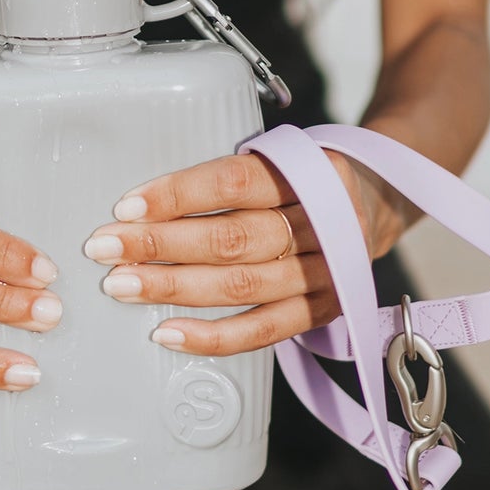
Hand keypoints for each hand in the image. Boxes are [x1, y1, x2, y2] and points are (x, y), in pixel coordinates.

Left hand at [82, 147, 398, 355]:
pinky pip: (261, 332)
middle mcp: (321, 224)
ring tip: (121, 285)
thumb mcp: (283, 153)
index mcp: (310, 172)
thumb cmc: (310, 172)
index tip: (127, 204)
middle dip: (160, 244)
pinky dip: (211, 337)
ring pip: (241, 286)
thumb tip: (145, 199)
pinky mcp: (321, 311)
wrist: (384, 196)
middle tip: (105, 247)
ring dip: (173, 287)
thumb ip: (231, 174)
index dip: (179, 194)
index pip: (234, 183)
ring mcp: (324, 274)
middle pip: (232, 239)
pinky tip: (164, 332)